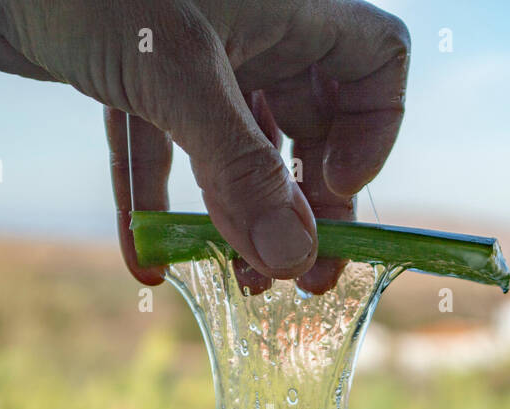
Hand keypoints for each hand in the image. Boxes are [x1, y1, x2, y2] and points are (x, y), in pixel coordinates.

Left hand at [0, 0, 410, 291]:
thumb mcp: (176, 77)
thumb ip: (238, 168)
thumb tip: (292, 257)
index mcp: (286, 10)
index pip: (375, 62)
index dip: (373, 131)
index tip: (334, 186)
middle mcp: (249, 33)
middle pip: (311, 125)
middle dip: (305, 206)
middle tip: (299, 278)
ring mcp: (191, 60)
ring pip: (237, 149)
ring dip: (238, 219)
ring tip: (234, 281)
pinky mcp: (134, 83)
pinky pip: (161, 155)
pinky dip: (156, 205)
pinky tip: (147, 265)